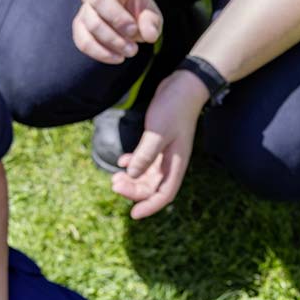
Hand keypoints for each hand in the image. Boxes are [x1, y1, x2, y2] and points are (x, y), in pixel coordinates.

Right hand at [72, 0, 162, 64]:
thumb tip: (146, 33)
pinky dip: (101, 53)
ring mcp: (88, 9)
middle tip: (133, 31)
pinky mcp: (81, 27)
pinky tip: (116, 57)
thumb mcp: (153, 17)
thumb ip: (153, 23)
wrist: (122, 25)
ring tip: (131, 51)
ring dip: (113, 41)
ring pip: (92, 24)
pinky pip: (83, 40)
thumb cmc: (140, 15)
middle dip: (116, 18)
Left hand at [111, 69, 208, 218]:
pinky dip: (133, 165)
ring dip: (131, 180)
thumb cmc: (174, 108)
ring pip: (147, 176)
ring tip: (114, 178)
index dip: (150, 206)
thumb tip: (132, 175)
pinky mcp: (158, 142)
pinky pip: (144, 162)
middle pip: (153, 187)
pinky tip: (121, 161)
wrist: (184, 85)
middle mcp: (171, 162)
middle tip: (114, 185)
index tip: (133, 214)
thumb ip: (145, 154)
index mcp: (176, 163)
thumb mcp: (158, 132)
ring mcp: (165, 153)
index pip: (165, 193)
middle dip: (134, 191)